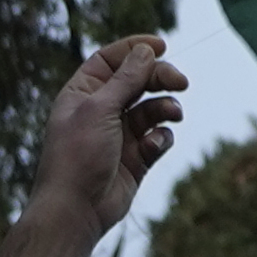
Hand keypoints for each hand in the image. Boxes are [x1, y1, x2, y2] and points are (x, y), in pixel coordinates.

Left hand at [0, 35, 187, 256]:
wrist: (75, 210)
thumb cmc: (77, 156)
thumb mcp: (100, 108)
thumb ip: (126, 79)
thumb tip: (146, 51)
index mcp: (82, 94)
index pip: (110, 60)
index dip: (134, 49)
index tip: (161, 45)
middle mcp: (100, 111)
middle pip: (137, 81)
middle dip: (160, 78)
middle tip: (181, 82)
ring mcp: (119, 135)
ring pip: (151, 110)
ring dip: (165, 108)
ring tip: (173, 115)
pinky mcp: (135, 159)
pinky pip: (157, 138)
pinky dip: (161, 138)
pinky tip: (155, 146)